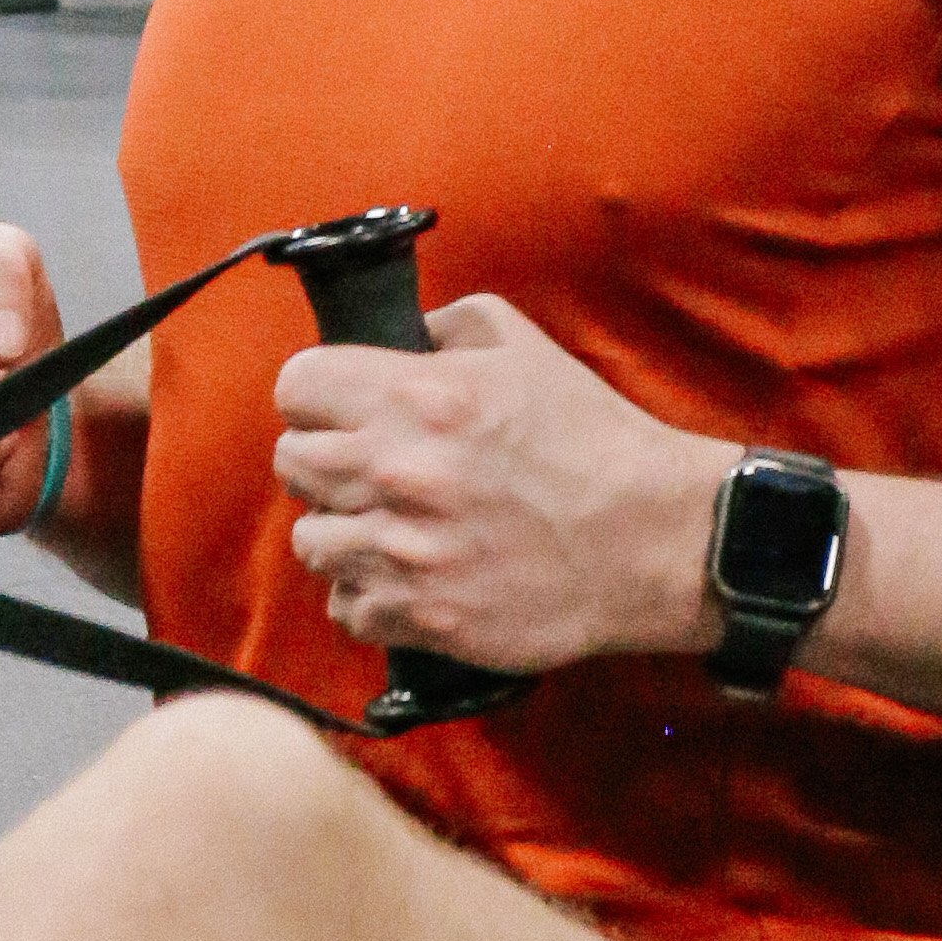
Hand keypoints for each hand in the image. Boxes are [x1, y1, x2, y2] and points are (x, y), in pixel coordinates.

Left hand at [271, 296, 717, 673]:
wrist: (651, 538)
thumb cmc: (592, 440)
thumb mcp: (524, 348)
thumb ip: (450, 325)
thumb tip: (405, 335)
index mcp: (417, 397)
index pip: (296, 386)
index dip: (315, 393)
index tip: (335, 406)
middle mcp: (398, 472)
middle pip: (291, 462)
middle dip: (322, 458)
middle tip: (367, 466)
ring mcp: (405, 551)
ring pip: (310, 540)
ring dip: (341, 529)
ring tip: (385, 525)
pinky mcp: (422, 615)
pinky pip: (346, 606)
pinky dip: (366, 593)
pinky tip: (404, 575)